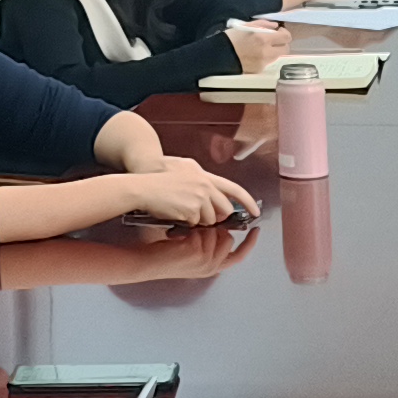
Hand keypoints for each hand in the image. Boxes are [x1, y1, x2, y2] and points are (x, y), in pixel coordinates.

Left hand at [78, 220, 251, 284]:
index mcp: (213, 268)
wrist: (146, 263)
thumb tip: (221, 226)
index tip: (255, 230)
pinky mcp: (196, 251)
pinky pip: (205, 231)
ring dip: (203, 227)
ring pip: (217, 233)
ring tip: (186, 232)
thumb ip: (208, 244)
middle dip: (217, 228)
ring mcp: (205, 260)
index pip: (239, 255)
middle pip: (228, 239)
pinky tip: (180, 233)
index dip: (249, 243)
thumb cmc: (166, 255)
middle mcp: (212, 267)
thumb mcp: (192, 252)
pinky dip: (194, 228)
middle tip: (201, 226)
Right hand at [115, 160, 254, 226]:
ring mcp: (199, 197)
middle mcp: (204, 185)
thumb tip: (214, 197)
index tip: (256, 211)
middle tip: (200, 216)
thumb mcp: (184, 172)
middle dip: (217, 217)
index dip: (247, 201)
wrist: (141, 187)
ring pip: (210, 220)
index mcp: (203, 176)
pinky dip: (186, 223)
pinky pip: (195, 224)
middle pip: (224, 210)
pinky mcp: (191, 209)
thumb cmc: (157, 180)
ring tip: (181, 210)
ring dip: (198, 221)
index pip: (233, 189)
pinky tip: (175, 214)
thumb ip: (201, 182)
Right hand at [228, 21, 293, 75]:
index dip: (284, 34)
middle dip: (281, 44)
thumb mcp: (246, 26)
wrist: (220, 56)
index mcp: (263, 39)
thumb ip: (263, 24)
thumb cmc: (232, 38)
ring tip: (262, 47)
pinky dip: (265, 58)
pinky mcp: (259, 70)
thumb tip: (276, 26)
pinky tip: (255, 54)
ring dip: (273, 50)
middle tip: (273, 40)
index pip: (286, 38)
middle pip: (285, 49)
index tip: (278, 32)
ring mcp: (263, 63)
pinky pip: (268, 62)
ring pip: (277, 56)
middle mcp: (266, 52)